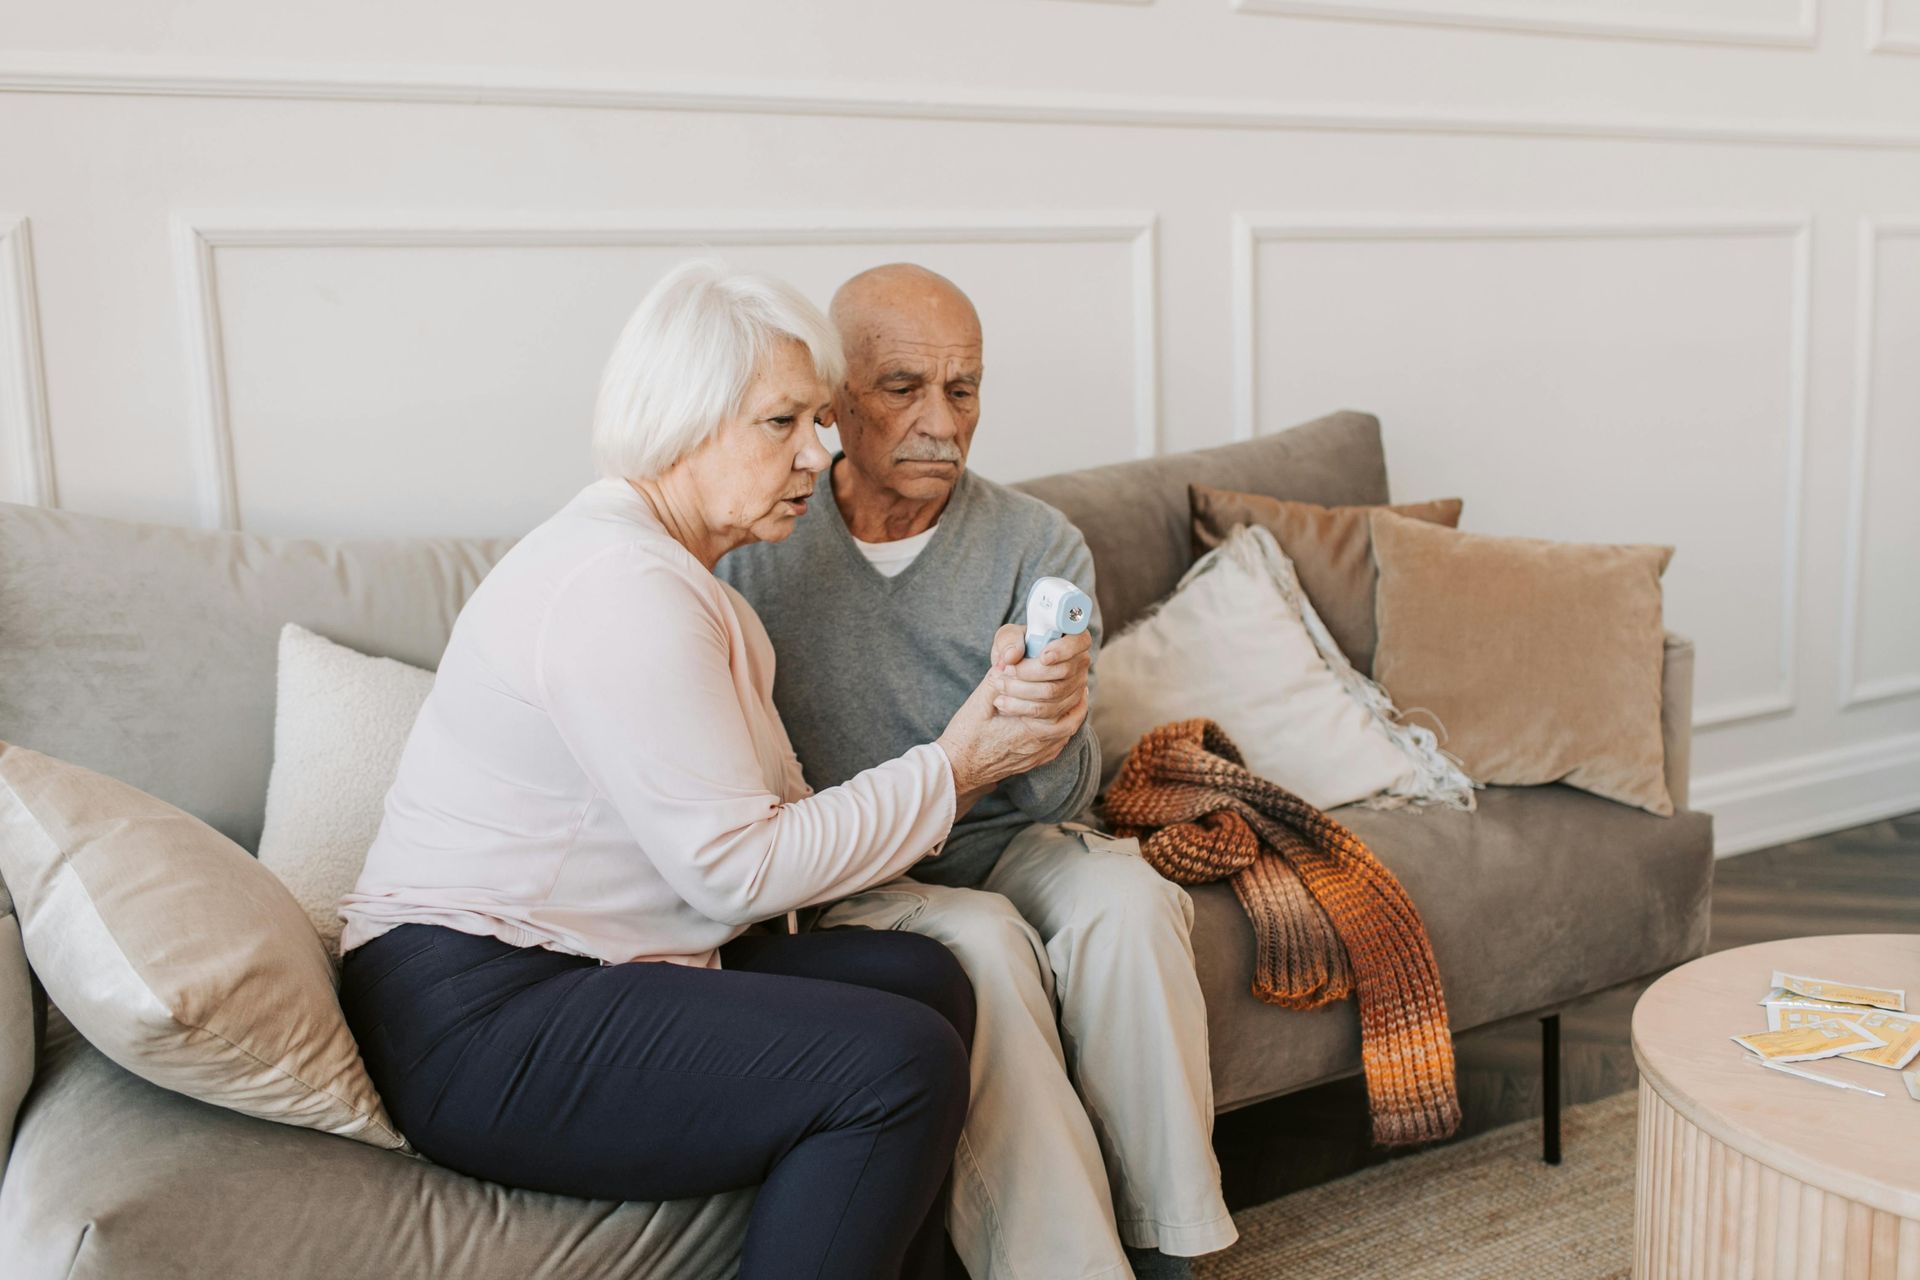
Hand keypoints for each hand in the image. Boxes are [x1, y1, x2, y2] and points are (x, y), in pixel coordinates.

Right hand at [935, 626, 1089, 796]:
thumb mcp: (979, 702)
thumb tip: (1012, 657)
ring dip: (1073, 707)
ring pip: (1069, 728)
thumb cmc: (967, 736)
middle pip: (1072, 714)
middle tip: (1076, 673)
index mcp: (1028, 727)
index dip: (1063, 678)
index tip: (1063, 664)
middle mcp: (1039, 744)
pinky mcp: (1037, 760)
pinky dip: (1065, 722)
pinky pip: (1060, 740)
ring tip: (1074, 689)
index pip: (1058, 698)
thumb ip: (998, 679)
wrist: (960, 770)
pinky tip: (1060, 711)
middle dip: (1075, 691)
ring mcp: (1040, 754)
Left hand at [985, 625, 1090, 721]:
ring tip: (999, 686)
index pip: (1081, 641)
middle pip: (1063, 671)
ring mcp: (1077, 687)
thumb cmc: (1015, 650)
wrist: (1012, 677)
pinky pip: (1047, 713)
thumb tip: (1012, 655)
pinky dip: (1021, 708)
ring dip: (1021, 691)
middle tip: (1006, 671)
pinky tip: (1004, 703)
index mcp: (1070, 639)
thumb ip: (1009, 640)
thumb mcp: (1007, 638)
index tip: (1043, 657)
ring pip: (1053, 693)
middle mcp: (1079, 663)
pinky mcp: (1067, 709)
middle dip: (1029, 672)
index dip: (1064, 649)